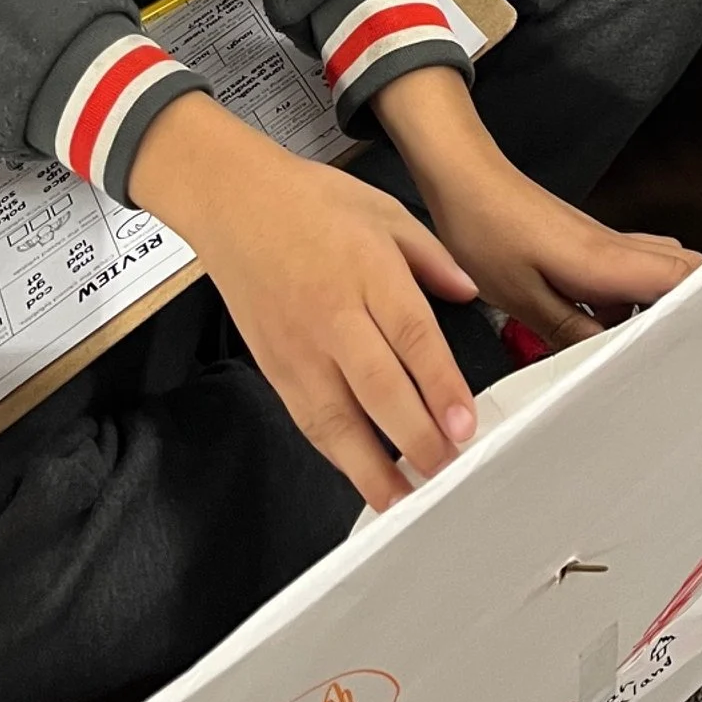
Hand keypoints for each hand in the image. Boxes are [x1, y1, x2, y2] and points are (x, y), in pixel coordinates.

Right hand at [128, 91, 478, 510]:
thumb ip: (431, 256)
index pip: (413, 337)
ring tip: (408, 500)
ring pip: (339, 419)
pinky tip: (363, 475)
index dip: (441, 387)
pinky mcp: (274, 368)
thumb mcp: (384, 209)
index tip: (465, 425)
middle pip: (380, 388)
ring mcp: (300, 347)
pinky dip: (338, 454)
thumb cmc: (308, 201)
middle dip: (417, 438)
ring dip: (375, 467)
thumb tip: (468, 292)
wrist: (233, 203)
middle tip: (449, 470)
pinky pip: (309, 420)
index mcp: (369, 270)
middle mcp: (334, 314)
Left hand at [377, 67, 701, 351]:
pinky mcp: (590, 244)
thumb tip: (610, 362)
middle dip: (696, 307)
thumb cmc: (485, 230)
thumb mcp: (522, 299)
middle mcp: (617, 247)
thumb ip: (572, 333)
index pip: (684, 276)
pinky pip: (630, 270)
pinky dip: (630, 299)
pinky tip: (602, 327)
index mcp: (606, 260)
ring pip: (661, 268)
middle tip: (689, 352)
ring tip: (646, 348)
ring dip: (661, 305)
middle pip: (685, 269)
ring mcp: (606, 243)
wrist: (465, 178)